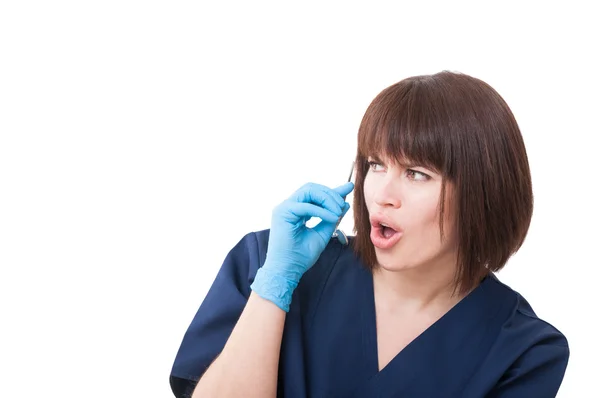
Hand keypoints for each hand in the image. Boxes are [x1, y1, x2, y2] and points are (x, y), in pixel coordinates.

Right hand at [250, 181, 353, 311]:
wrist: (287, 271)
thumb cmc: (301, 256)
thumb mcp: (322, 234)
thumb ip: (331, 218)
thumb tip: (344, 204)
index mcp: (297, 210)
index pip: (315, 194)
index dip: (333, 190)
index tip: (349, 187)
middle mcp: (289, 206)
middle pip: (312, 188)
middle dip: (330, 194)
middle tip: (342, 205)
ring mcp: (284, 208)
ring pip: (309, 191)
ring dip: (327, 199)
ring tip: (337, 212)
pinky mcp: (282, 213)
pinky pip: (306, 206)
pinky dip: (322, 211)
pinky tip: (332, 218)